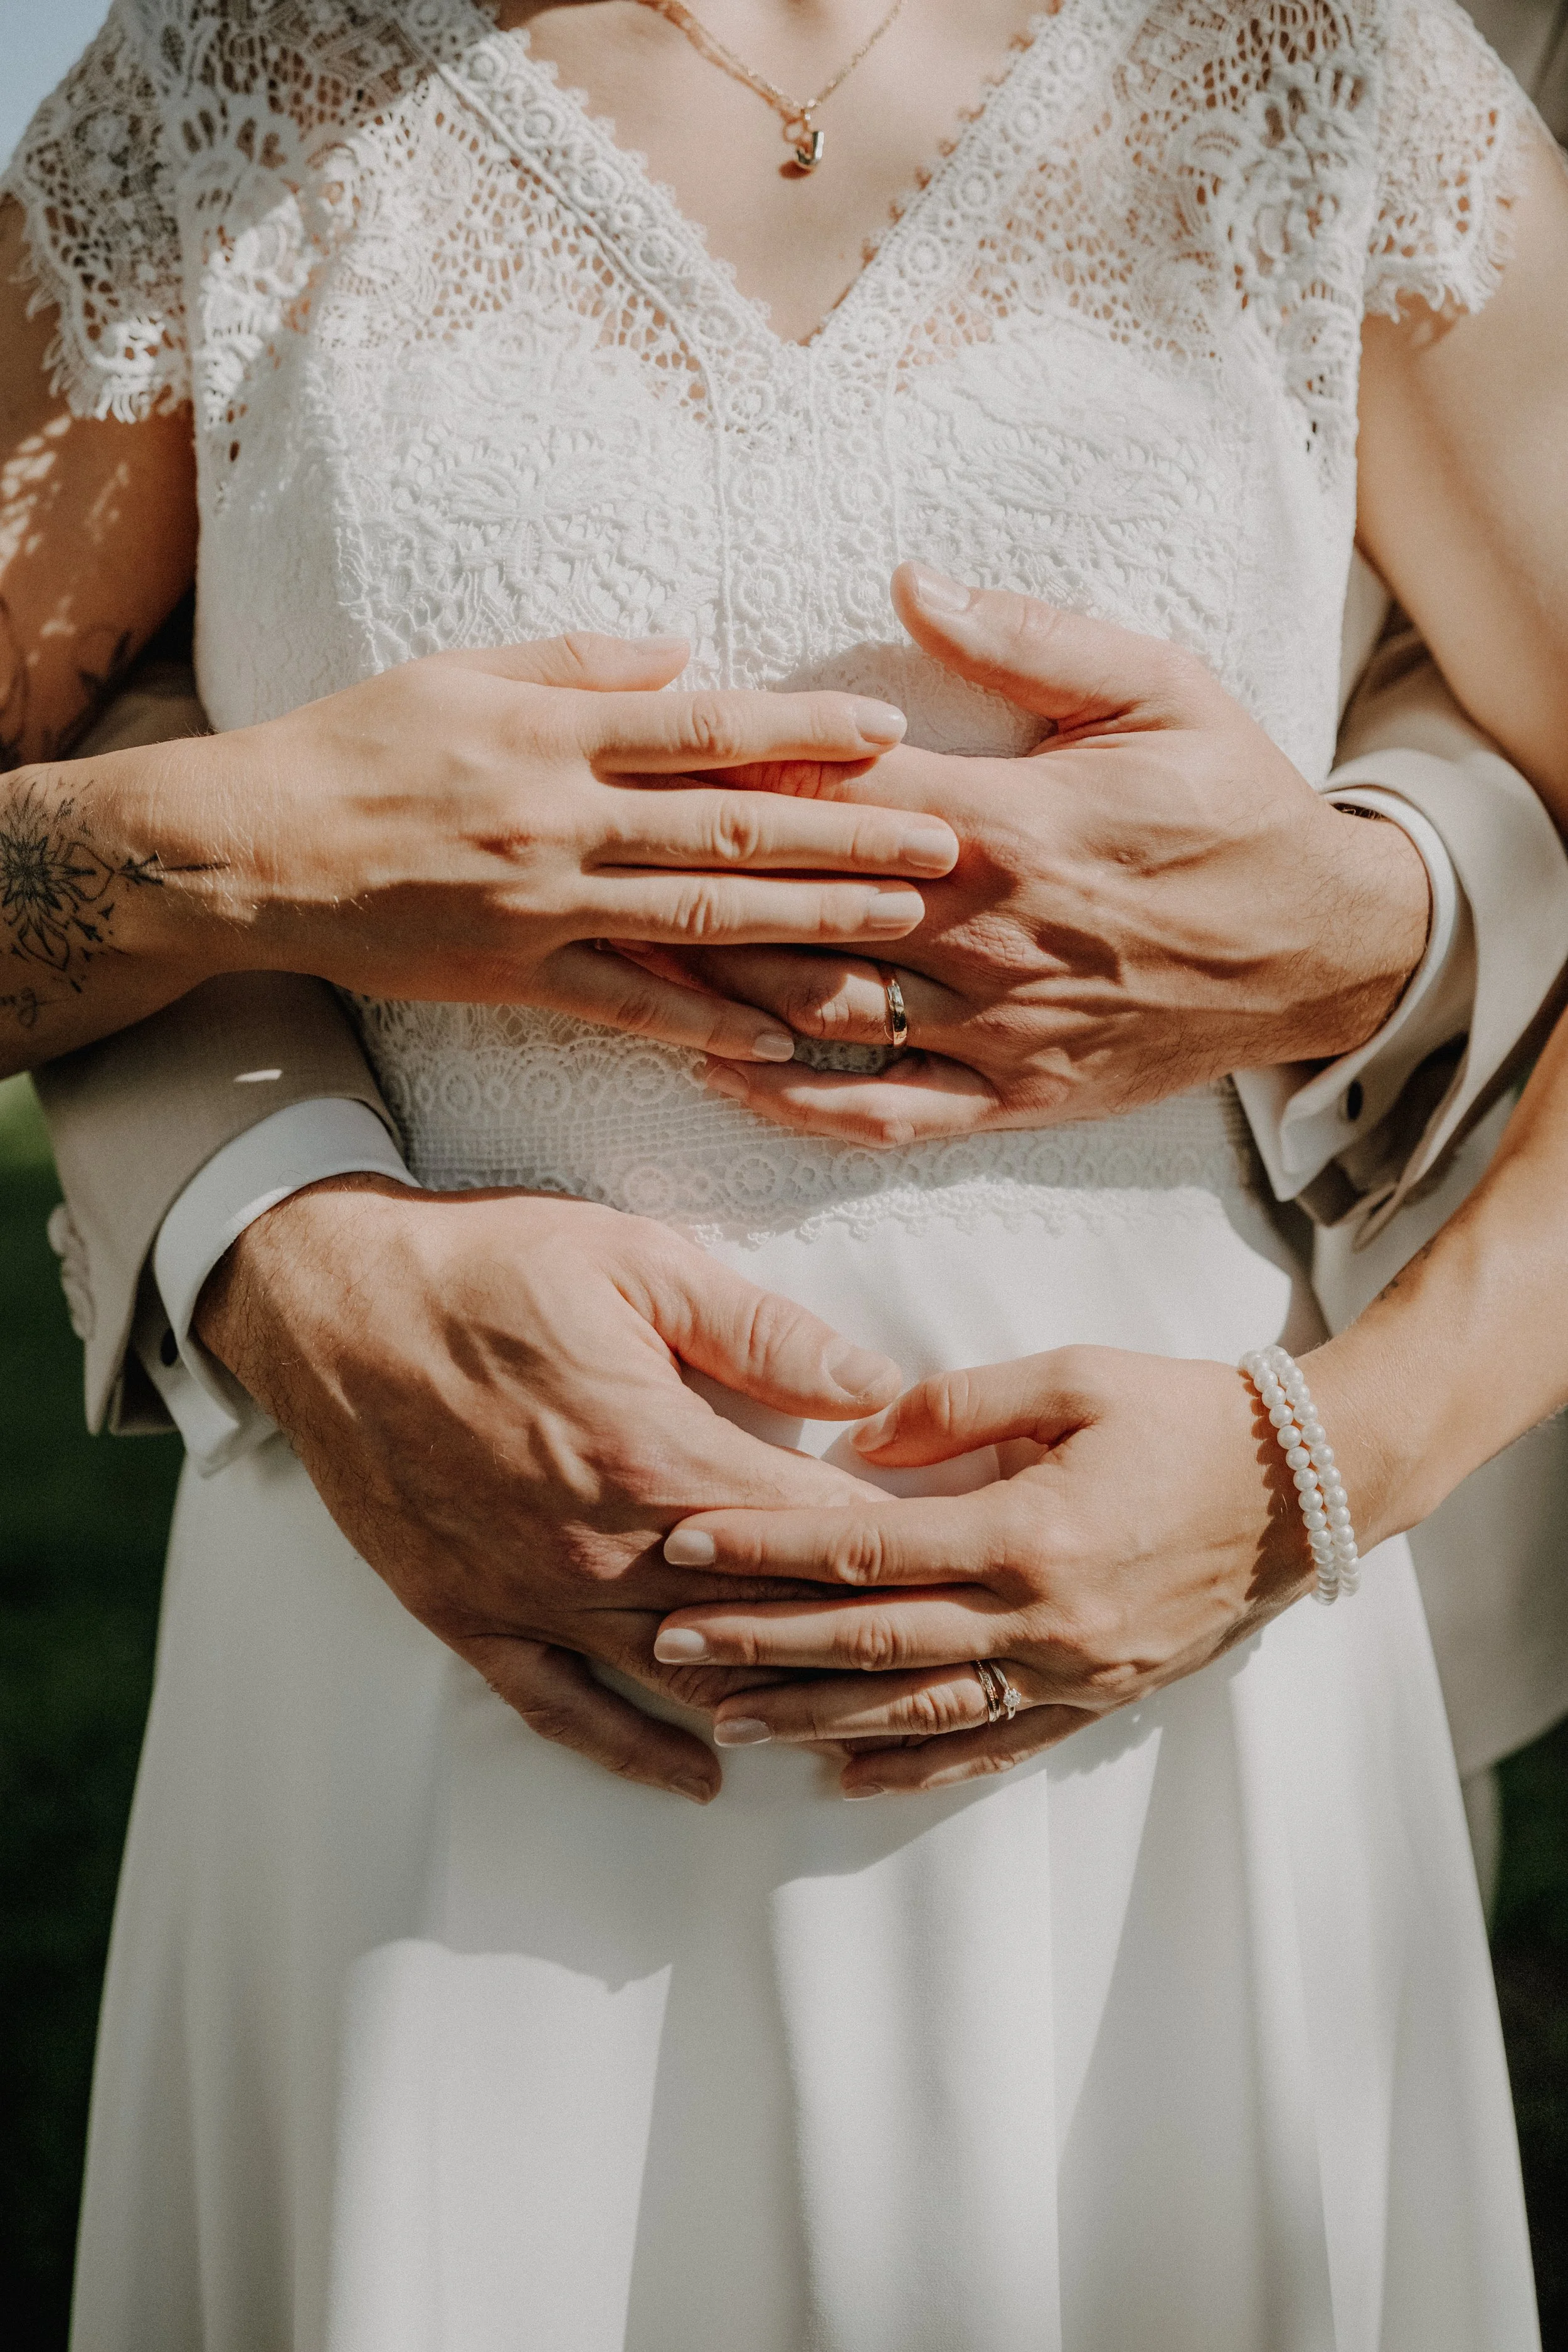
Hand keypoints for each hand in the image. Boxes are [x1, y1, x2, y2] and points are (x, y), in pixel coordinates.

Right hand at [53, 631, 955, 1065]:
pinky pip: (631, 1008)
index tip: (889, 730)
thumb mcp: (463, 672)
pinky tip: (785, 1039)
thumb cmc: (359, 745)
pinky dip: (709, 1024)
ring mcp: (544, 906)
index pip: (706, 727)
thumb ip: (580, 663)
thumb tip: (685, 654)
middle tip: (947, 847)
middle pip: (730, 827)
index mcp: (555, 733)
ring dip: (808, 928)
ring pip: (699, 920)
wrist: (253, 851)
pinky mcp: (519, 978)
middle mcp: (562, 819)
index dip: (804, 727)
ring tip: (899, 933)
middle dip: (847, 837)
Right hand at [195, 1179, 897, 1800]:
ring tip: (860, 1726)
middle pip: (762, 1619)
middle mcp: (599, 1547)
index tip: (964, 1561)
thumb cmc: (486, 1268)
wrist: (328, 1304)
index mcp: (655, 1455)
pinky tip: (700, 1780)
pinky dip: (635, 1753)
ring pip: (679, 1678)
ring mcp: (532, 1594)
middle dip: (859, 1642)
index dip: (897, 1547)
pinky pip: (564, 1709)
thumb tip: (875, 1385)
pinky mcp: (470, 1617)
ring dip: (771, 1703)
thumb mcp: (636, 1265)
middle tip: (945, 1661)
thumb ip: (762, 1335)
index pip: (812, 1529)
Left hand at [645, 1344, 1370, 1795]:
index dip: (768, 1547)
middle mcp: (1042, 1619)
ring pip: (919, 1711)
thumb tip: (860, 1436)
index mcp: (1029, 1532)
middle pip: (873, 1641)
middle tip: (669, 1645)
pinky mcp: (1097, 1700)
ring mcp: (1071, 1673)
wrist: (1306, 1490)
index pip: (866, 1548)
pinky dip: (915, 1768)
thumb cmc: (1186, 1416)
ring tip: (731, 1723)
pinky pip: (992, 1747)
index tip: (685, 1541)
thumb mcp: (1075, 1376)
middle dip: (761, 1645)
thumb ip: (959, 1404)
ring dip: (817, 1718)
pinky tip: (848, 1778)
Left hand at [659, 564, 1429, 1143]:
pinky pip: (884, 1112)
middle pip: (802, 904)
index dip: (739, 771)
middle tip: (593, 859)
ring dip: (716, 985)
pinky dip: (795, 1100)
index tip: (656, 751)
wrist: (1323, 944)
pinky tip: (718, 1072)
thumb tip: (911, 580)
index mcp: (1008, 821)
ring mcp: (997, 1024)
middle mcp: (985, 931)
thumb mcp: (1157, 687)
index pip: (837, 791)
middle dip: (694, 881)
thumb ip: (1028, 637)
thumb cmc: (1235, 803)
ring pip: (822, 1010)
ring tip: (618, 957)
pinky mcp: (1015, 1095)